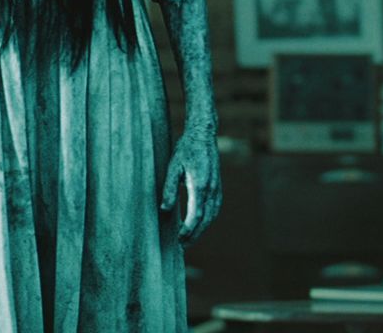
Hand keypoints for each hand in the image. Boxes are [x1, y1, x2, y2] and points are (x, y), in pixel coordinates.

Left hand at [159, 129, 221, 245]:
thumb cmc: (186, 149)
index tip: (178, 239)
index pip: (195, 216)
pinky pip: (214, 208)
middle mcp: (212, 190)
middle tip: (183, 246)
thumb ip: (169, 188)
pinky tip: (199, 224)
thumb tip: (164, 209)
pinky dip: (207, 220)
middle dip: (195, 235)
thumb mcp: (173, 166)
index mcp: (200, 185)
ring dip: (202, 230)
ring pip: (212, 216)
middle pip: (205, 220)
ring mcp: (217, 189)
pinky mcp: (218, 186)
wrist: (203, 134)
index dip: (187, 230)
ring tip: (190, 239)